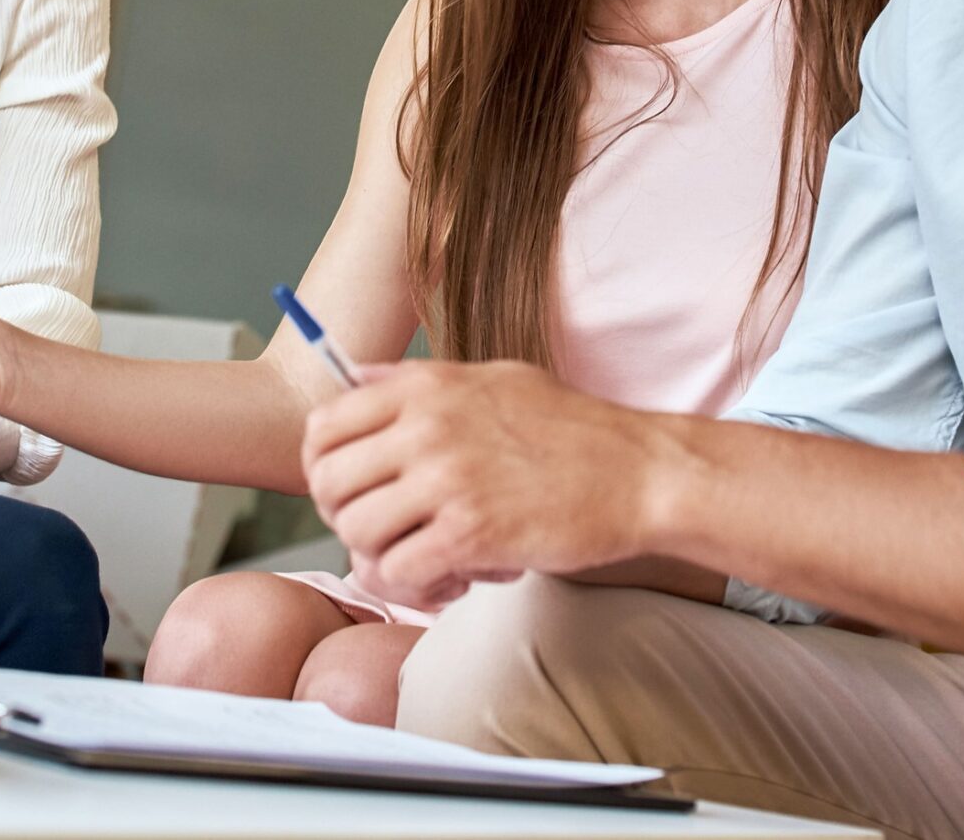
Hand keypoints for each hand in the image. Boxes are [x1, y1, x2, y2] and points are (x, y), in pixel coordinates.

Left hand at [302, 360, 674, 609]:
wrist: (641, 473)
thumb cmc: (573, 430)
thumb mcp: (492, 378)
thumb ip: (418, 380)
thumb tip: (355, 377)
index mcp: (425, 387)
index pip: (323, 426)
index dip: (322, 468)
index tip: (351, 491)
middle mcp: (426, 427)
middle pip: (329, 485)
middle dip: (348, 519)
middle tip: (389, 532)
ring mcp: (447, 479)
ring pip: (357, 533)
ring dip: (384, 557)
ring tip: (427, 557)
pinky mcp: (472, 533)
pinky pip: (399, 571)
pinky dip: (418, 586)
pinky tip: (455, 578)